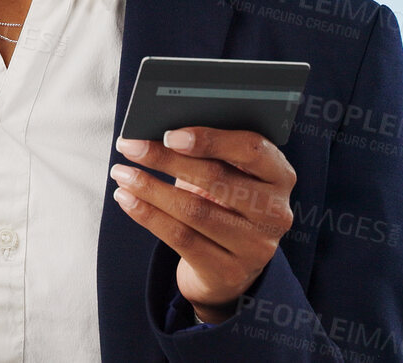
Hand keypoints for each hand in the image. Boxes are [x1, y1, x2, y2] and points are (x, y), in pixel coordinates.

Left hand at [112, 127, 297, 323]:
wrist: (229, 268)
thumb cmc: (225, 205)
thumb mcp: (229, 176)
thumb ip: (211, 153)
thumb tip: (159, 131)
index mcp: (280, 176)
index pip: (251, 149)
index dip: (210, 139)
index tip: (169, 134)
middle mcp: (275, 212)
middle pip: (216, 178)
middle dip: (166, 159)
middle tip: (129, 146)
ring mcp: (255, 246)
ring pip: (194, 210)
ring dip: (150, 188)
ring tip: (121, 173)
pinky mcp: (228, 271)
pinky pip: (181, 238)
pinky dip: (148, 215)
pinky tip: (127, 200)